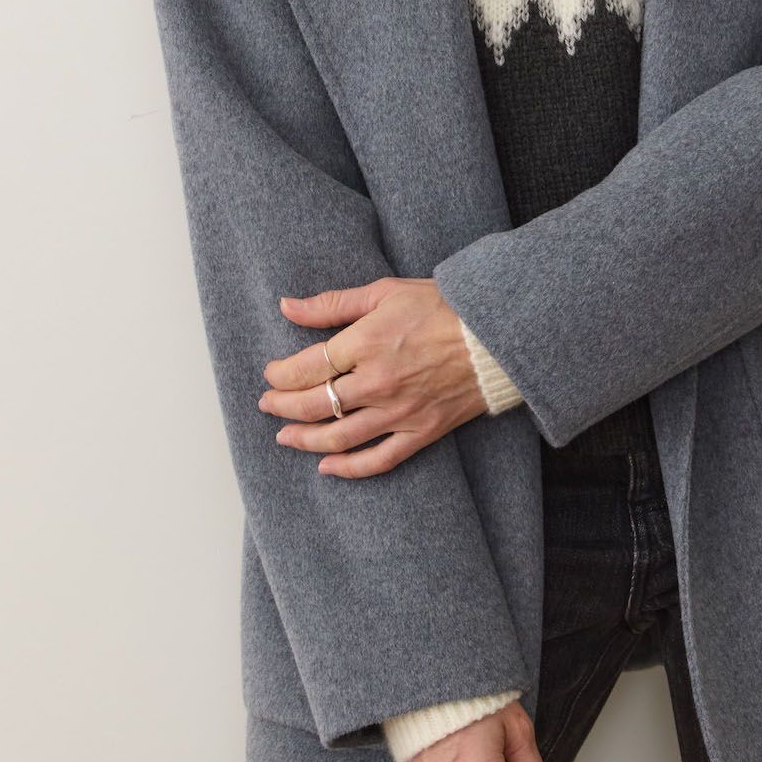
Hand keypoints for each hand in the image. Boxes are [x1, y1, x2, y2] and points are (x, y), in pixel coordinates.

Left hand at [257, 277, 486, 477]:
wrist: (495, 335)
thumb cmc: (440, 306)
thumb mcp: (383, 293)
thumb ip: (332, 304)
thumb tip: (286, 307)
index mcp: (364, 343)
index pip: (306, 367)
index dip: (281, 373)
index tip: (271, 372)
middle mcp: (376, 382)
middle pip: (314, 404)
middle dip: (283, 406)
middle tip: (267, 404)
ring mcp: (398, 412)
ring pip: (339, 437)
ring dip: (305, 440)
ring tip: (285, 438)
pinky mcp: (421, 432)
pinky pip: (379, 459)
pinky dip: (350, 468)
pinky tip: (327, 467)